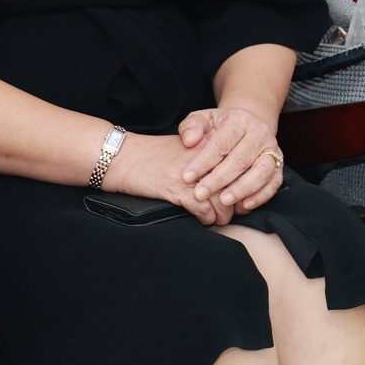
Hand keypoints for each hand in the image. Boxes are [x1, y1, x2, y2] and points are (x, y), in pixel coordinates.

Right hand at [99, 132, 236, 224]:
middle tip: (232, 211)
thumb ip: (206, 156)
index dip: (241, 183)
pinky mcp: (176, 189)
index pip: (236, 165)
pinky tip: (203, 221)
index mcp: (206, 144)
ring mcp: (189, 174)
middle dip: (235, 202)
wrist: (123, 157)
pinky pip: (203, 210)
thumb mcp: (184, 147)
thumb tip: (226, 176)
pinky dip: (206, 219)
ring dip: (223, 215)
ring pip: (222, 199)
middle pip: (233, 183)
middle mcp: (202, 157)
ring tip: (219, 219)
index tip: (240, 194)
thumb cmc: (153, 155)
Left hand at [176, 107, 286, 222]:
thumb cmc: (221, 127)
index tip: (187, 177)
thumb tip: (189, 141)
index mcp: (240, 120)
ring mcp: (272, 150)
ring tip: (223, 201)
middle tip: (201, 194)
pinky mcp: (279, 166)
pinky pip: (274, 183)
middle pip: (241, 159)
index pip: (221, 143)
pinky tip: (244, 205)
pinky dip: (261, 196)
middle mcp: (260, 133)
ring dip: (242, 189)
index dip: (204, 162)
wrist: (247, 127)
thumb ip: (191, 126)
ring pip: (261, 172)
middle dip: (219, 179)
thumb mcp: (203, 119)